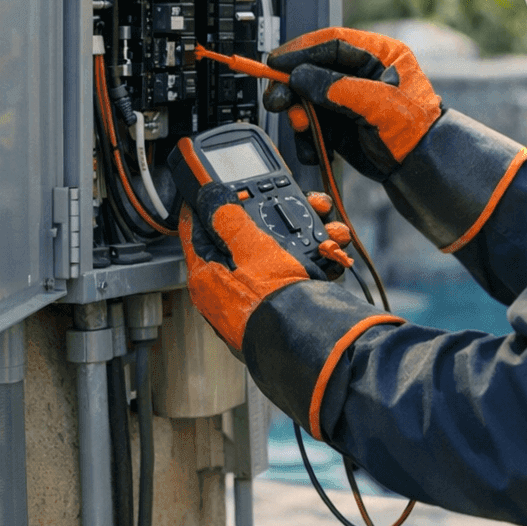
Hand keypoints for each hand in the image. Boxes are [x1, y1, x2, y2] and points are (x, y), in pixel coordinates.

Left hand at [182, 179, 356, 349]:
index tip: (214, 186)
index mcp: (206, 274)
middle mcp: (226, 286)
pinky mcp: (281, 302)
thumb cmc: (271, 302)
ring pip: (277, 250)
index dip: (206, 202)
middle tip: (293, 202)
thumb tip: (209, 196)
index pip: (195, 228)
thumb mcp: (250, 246)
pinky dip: (314, 256)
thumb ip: (228, 217)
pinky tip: (331, 248)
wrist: (306, 338)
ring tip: (326, 227)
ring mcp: (255, 295)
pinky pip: (295, 270)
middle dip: (274, 213)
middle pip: (244, 236)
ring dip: (304, 233)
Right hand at [263, 27, 440, 181]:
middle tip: (276, 101)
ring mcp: (346, 98)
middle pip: (312, 69)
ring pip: (306, 97)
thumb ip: (338, 89)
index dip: (300, 52)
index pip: (331, 43)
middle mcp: (359, 73)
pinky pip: (311, 122)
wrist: (421, 166)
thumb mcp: (379, 104)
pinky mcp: (338, 122)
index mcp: (378, 55)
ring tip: (302, 129)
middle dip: (291, 86)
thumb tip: (299, 77)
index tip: (276, 63)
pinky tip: (315, 149)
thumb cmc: (415, 130)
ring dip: (298, 115)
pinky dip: (307, 136)